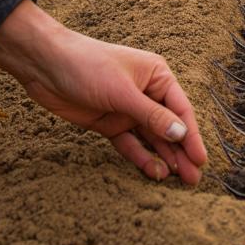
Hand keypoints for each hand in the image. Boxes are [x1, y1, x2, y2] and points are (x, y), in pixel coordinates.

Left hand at [0, 0, 207, 184]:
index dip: (191, 136)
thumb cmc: (88, 66)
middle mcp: (147, 94)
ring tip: (178, 180)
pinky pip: (129, 143)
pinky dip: (140, 156)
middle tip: (193, 178)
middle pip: (169, 127)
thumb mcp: (123, 92)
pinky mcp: (109, 123)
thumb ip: (152, 116)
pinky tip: (153, 171)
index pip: (180, 110)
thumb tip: (181, 134)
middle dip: (181, 152)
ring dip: (164, 157)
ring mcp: (127, 110)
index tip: (200, 158)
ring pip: (151, 138)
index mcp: (158, 77)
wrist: (44, 65)